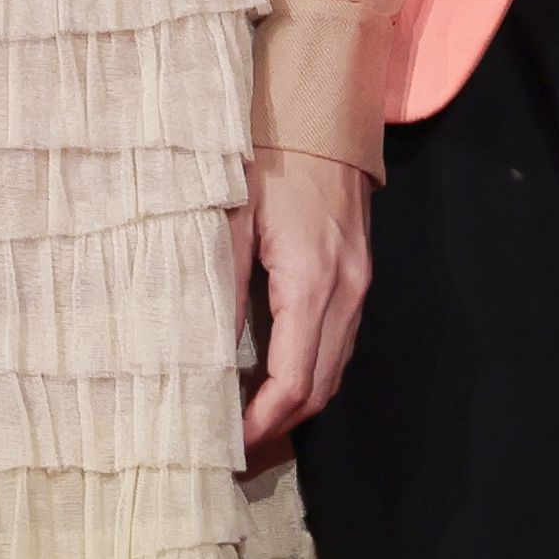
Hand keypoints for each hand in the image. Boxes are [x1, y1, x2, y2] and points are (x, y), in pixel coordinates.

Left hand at [229, 146, 372, 461]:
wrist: (320, 111)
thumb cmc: (268, 156)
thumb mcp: (228, 218)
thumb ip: (218, 289)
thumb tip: (199, 354)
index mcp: (312, 281)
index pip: (294, 380)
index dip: (263, 421)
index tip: (230, 442)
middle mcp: (346, 290)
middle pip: (320, 386)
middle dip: (280, 426)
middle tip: (237, 448)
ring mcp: (359, 283)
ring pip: (334, 368)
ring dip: (297, 402)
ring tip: (251, 422)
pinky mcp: (358, 273)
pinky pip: (339, 341)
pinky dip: (310, 370)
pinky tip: (276, 377)